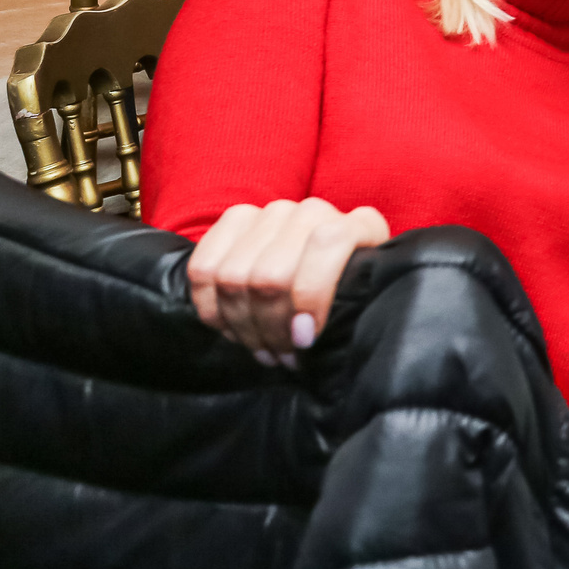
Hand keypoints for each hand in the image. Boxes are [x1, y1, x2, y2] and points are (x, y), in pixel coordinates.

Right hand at [185, 197, 389, 365]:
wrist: (326, 269)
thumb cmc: (348, 295)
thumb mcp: (363, 301)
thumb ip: (353, 305)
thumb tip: (309, 334)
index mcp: (359, 224)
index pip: (327, 243)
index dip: (311, 295)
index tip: (305, 338)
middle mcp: (313, 212)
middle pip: (270, 274)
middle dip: (271, 329)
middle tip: (283, 357)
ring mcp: (273, 213)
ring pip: (233, 276)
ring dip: (242, 326)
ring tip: (262, 350)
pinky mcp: (236, 220)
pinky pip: (204, 267)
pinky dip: (212, 308)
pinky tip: (232, 330)